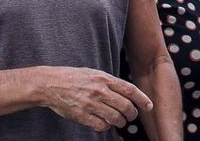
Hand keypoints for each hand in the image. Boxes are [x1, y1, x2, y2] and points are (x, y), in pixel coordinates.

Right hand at [35, 66, 152, 131]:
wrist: (50, 84)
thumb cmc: (73, 78)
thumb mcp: (94, 74)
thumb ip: (109, 83)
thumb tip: (126, 94)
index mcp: (104, 78)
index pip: (129, 90)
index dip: (142, 99)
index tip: (149, 106)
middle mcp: (99, 90)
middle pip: (125, 106)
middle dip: (132, 114)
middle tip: (131, 117)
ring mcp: (90, 103)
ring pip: (115, 118)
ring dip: (120, 122)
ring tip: (119, 121)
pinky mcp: (82, 115)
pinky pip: (101, 126)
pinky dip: (106, 127)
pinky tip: (104, 123)